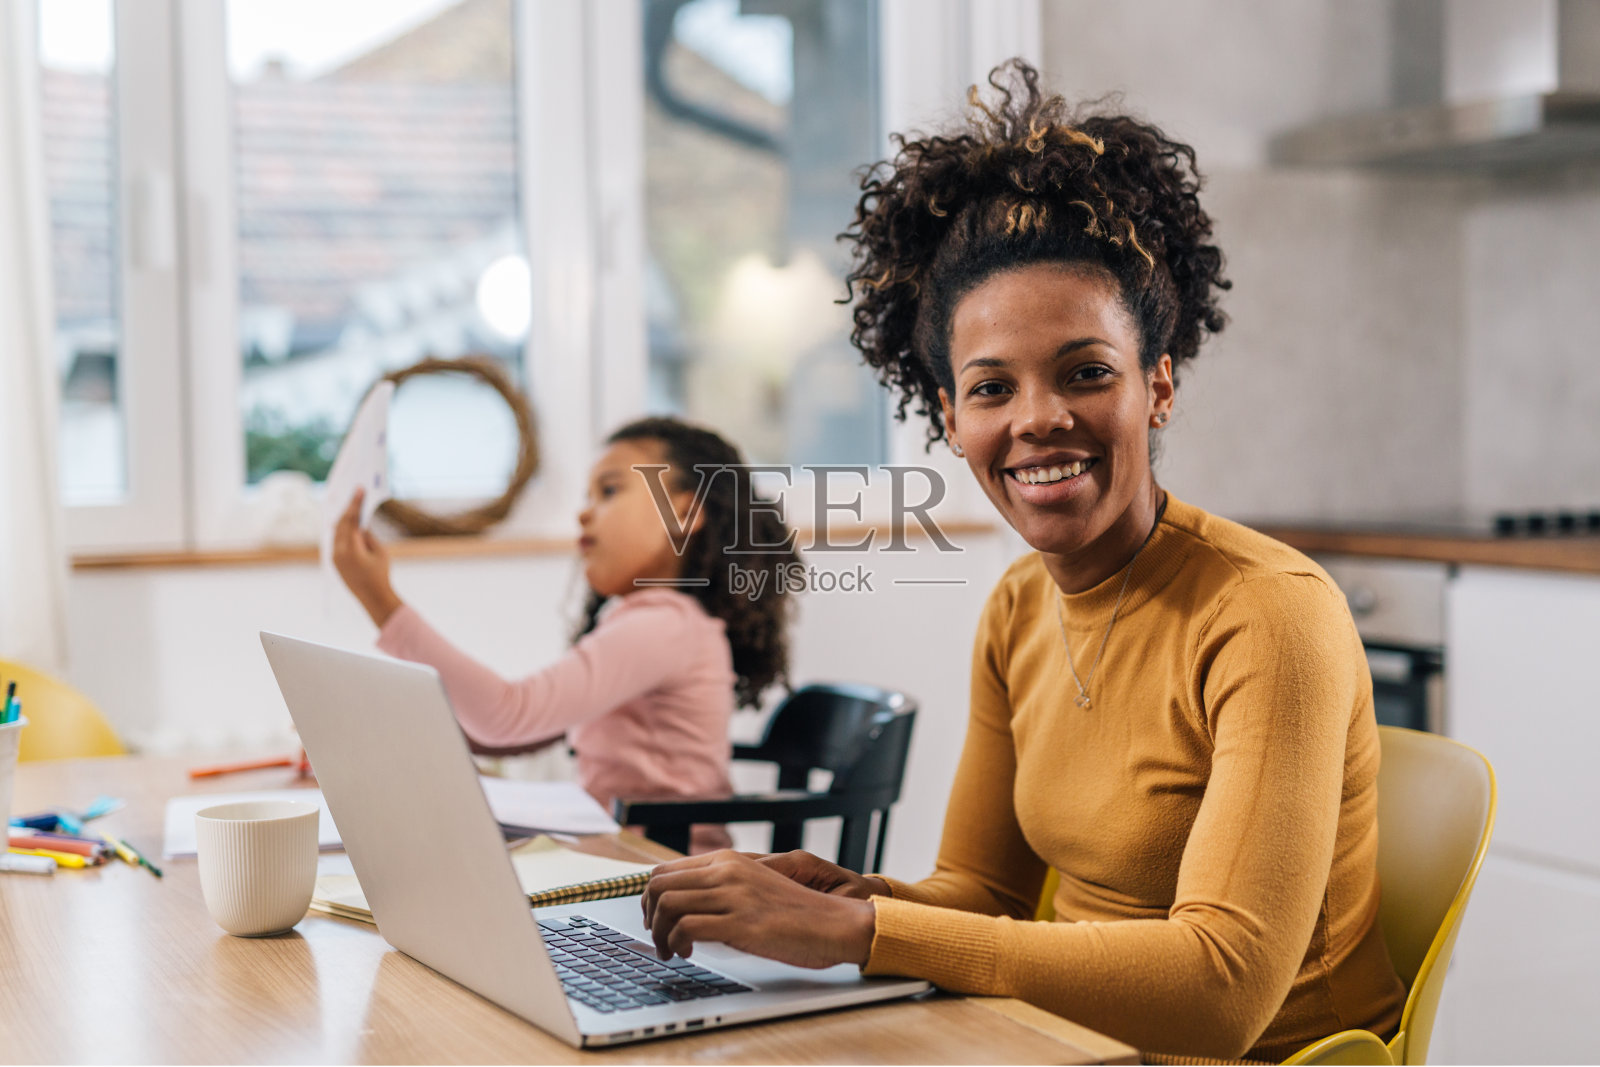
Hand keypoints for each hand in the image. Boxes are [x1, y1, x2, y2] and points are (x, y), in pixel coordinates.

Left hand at [332, 488, 402, 627]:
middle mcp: (338, 552)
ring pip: (336, 531)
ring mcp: (334, 557)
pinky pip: (336, 540)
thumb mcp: (380, 552)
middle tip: (355, 494)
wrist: (373, 597)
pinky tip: (346, 523)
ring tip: (351, 506)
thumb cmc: (380, 574)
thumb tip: (359, 525)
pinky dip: (341, 529)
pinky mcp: (335, 561)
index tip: (359, 490)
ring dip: (343, 518)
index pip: (351, 520)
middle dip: (348, 508)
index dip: (355, 503)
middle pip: (340, 523)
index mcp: (351, 549)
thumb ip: (368, 536)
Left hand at [641, 850, 877, 969]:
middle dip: (649, 916)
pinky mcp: (741, 923)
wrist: (834, 922)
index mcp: (728, 860)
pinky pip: (686, 928)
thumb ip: (722, 888)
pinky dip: (676, 944)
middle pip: (658, 886)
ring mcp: (734, 895)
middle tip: (658, 938)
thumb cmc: (797, 913)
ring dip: (659, 934)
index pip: (665, 870)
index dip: (651, 898)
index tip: (656, 919)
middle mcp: (727, 871)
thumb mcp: (754, 888)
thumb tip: (684, 905)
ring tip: (671, 951)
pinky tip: (688, 953)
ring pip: (667, 906)